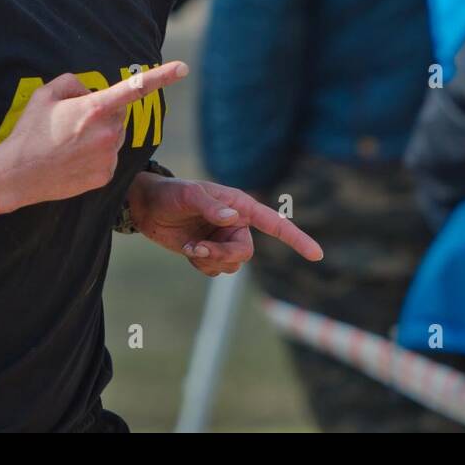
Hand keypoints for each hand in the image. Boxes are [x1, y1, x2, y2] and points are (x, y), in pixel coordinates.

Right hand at [0, 62, 188, 212]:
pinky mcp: (106, 176)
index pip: (135, 87)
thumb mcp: (45, 95)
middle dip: (103, 114)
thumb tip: (89, 90)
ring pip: (114, 137)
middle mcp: (108, 132)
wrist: (18, 174)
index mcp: (95, 108)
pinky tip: (73, 160)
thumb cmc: (30, 132)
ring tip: (69, 144)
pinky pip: (109, 158)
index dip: (161, 76)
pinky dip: (96, 156)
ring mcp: (109, 156)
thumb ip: (72, 83)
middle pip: (118, 115)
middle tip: (73, 123)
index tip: (183, 68)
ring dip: (100, 136)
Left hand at [126, 173, 322, 275]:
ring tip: (191, 247)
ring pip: (231, 265)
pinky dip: (203, 265)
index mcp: (241, 206)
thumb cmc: (170, 193)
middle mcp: (237, 224)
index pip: (275, 223)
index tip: (316, 255)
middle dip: (222, 255)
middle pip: (245, 253)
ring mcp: (224, 240)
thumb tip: (232, 218)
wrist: (147, 207)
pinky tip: (189, 250)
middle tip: (199, 249)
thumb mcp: (188, 195)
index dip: (297, 239)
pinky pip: (216, 270)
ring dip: (210, 261)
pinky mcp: (210, 252)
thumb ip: (210, 206)